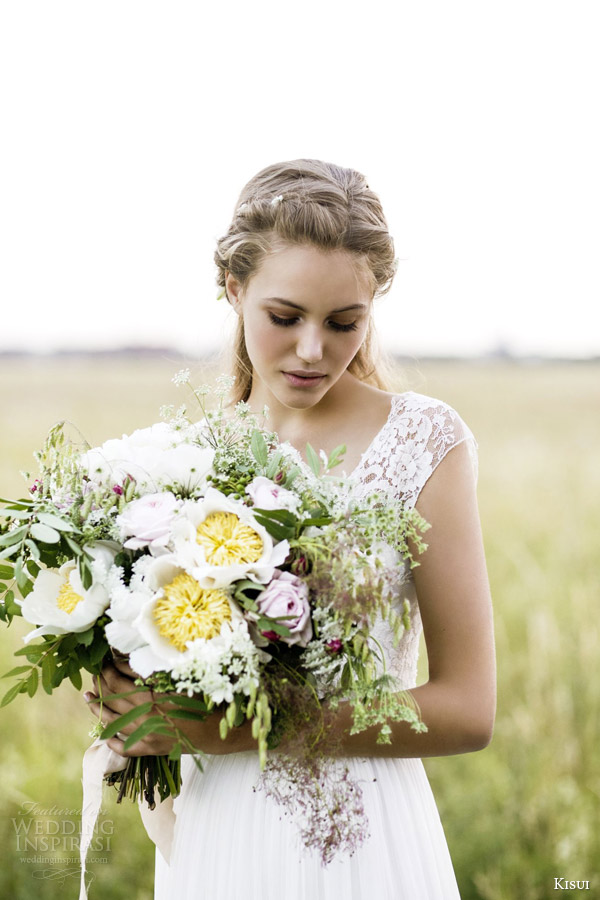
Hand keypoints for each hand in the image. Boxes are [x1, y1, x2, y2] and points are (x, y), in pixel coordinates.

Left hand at [84, 661, 253, 757]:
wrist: (214, 730)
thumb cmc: (199, 699)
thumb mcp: (177, 678)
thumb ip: (153, 670)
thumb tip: (129, 659)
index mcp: (151, 694)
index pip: (120, 678)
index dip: (110, 667)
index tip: (106, 659)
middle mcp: (144, 714)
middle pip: (113, 695)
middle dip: (101, 681)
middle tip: (96, 673)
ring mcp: (144, 734)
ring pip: (111, 720)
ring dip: (97, 706)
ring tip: (87, 696)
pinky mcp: (147, 748)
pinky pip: (122, 746)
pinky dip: (110, 739)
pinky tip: (103, 731)